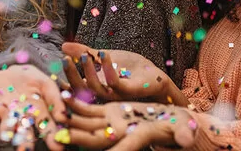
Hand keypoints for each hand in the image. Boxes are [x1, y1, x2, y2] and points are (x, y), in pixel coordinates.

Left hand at [0, 64, 67, 150]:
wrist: (12, 70)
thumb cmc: (33, 80)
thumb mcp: (46, 84)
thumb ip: (55, 98)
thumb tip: (63, 116)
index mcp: (39, 115)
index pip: (46, 128)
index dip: (51, 136)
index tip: (57, 147)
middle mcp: (23, 119)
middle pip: (25, 133)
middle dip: (25, 143)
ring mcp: (7, 115)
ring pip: (7, 127)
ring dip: (6, 132)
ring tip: (5, 136)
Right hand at [62, 43, 170, 102]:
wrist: (153, 74)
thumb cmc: (129, 68)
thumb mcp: (103, 56)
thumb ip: (85, 52)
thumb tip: (63, 45)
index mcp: (97, 87)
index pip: (76, 87)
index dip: (65, 79)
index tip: (58, 65)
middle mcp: (104, 94)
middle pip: (82, 91)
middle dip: (72, 75)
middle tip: (66, 59)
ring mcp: (116, 95)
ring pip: (97, 89)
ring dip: (89, 71)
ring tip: (85, 54)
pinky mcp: (129, 91)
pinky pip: (115, 84)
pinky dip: (108, 69)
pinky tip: (104, 54)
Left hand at [64, 97, 196, 149]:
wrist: (175, 121)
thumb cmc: (182, 128)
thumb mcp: (184, 130)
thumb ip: (182, 135)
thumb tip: (185, 140)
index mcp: (138, 136)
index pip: (123, 147)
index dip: (111, 150)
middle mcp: (122, 132)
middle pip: (97, 138)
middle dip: (78, 137)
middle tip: (60, 137)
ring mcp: (114, 122)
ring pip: (89, 123)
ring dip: (72, 119)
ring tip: (56, 113)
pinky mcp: (111, 112)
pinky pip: (91, 110)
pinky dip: (78, 103)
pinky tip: (64, 95)